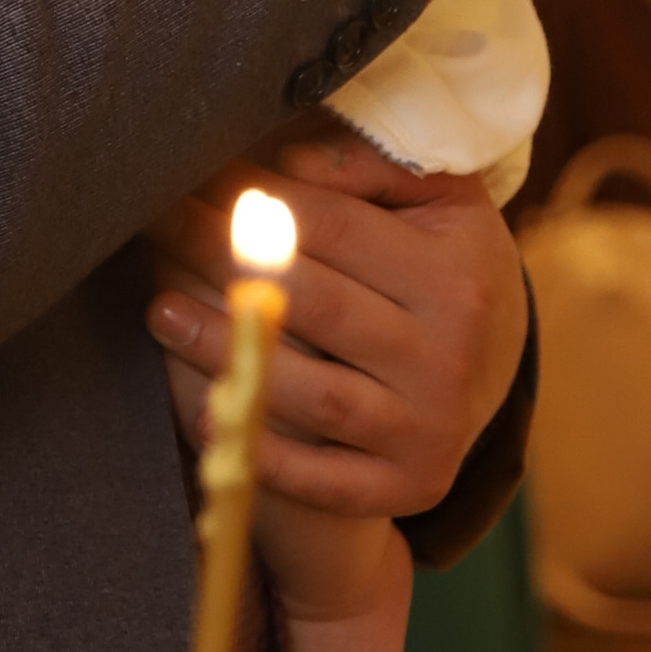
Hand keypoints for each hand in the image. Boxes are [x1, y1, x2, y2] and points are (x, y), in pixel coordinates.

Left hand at [148, 126, 527, 518]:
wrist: (493, 367)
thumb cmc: (443, 265)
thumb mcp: (440, 200)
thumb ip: (372, 165)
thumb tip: (289, 165)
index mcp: (454, 276)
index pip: (333, 227)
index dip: (254, 198)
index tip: (195, 180)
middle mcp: (449, 357)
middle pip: (312, 304)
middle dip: (219, 260)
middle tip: (157, 227)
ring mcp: (430, 429)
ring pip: (311, 392)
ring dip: (225, 353)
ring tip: (160, 310)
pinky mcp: (411, 486)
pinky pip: (325, 480)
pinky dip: (264, 454)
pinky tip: (207, 416)